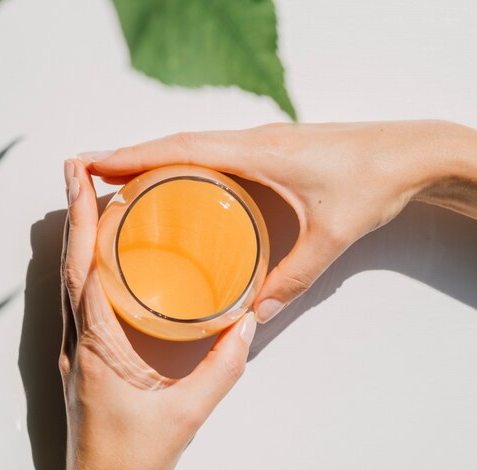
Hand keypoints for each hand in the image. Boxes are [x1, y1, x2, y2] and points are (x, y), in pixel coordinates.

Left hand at [60, 159, 256, 469]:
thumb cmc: (134, 456)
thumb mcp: (186, 413)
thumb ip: (221, 368)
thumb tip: (245, 325)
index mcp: (96, 347)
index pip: (86, 272)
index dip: (85, 224)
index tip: (85, 182)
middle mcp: (75, 339)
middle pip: (70, 263)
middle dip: (73, 212)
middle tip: (76, 169)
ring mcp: (72, 345)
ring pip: (68, 277)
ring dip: (76, 234)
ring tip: (84, 196)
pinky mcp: (79, 351)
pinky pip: (76, 295)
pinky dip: (83, 262)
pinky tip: (95, 250)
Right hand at [80, 120, 476, 322]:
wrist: (409, 152)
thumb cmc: (372, 182)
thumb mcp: (331, 236)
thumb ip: (292, 278)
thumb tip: (255, 313)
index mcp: (258, 153)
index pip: (182, 149)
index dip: (133, 155)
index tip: (94, 162)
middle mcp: (251, 139)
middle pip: (176, 141)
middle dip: (128, 154)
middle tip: (89, 171)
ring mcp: (259, 140)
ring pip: (192, 142)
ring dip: (152, 153)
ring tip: (118, 175)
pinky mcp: (269, 147)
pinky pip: (212, 148)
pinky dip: (181, 158)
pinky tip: (174, 178)